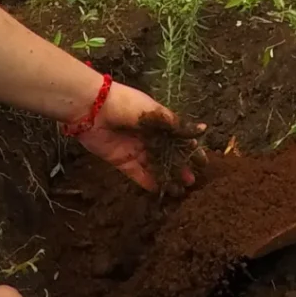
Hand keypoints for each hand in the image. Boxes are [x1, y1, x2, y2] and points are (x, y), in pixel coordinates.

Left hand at [72, 81, 201, 192]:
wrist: (92, 109)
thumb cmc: (126, 104)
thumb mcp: (154, 111)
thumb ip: (176, 124)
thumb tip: (202, 129)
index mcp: (157, 121)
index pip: (178, 137)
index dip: (189, 149)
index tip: (203, 161)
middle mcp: (148, 136)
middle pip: (168, 154)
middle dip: (180, 166)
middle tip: (193, 180)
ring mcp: (135, 150)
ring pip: (155, 166)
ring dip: (168, 177)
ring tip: (181, 189)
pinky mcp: (123, 161)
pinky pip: (139, 175)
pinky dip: (149, 183)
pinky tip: (162, 191)